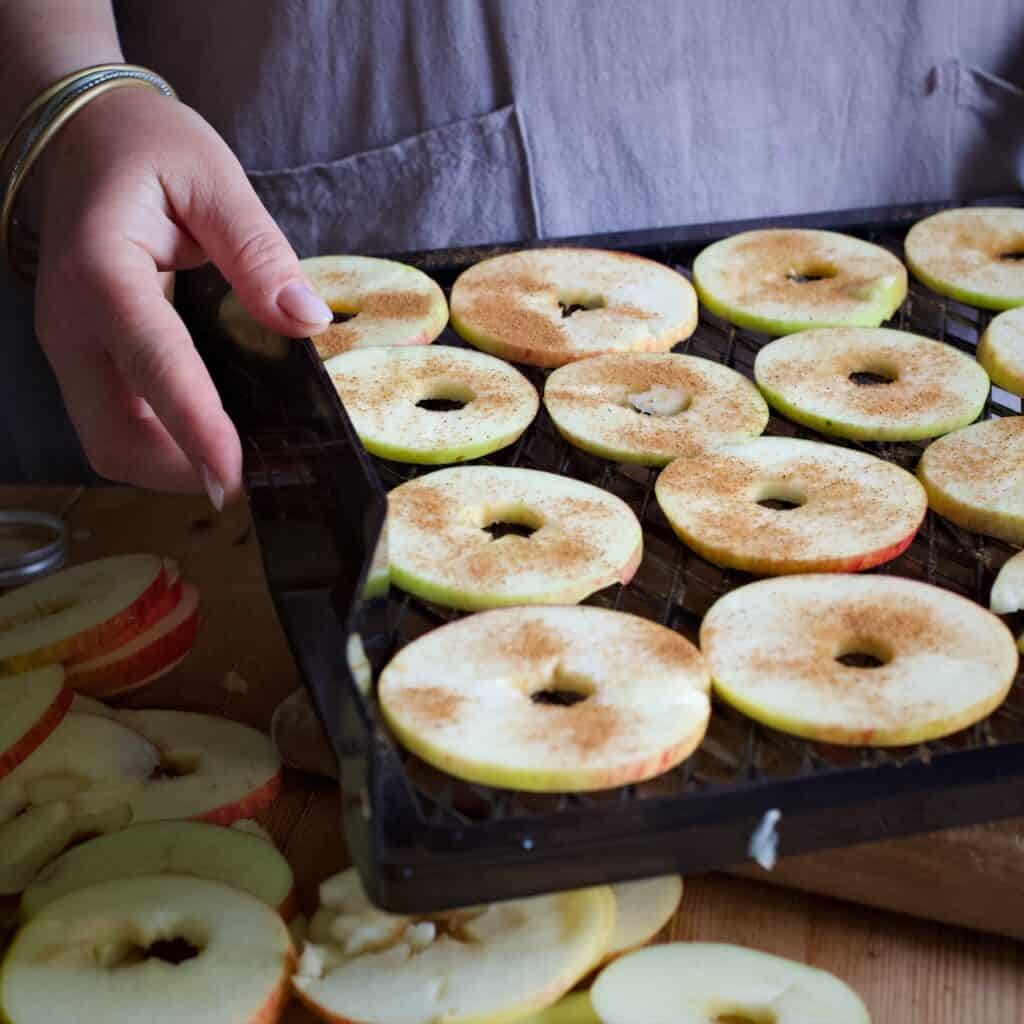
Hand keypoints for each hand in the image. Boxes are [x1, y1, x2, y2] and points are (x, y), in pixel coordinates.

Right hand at [31, 85, 332, 504]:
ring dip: (174, 467)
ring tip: (244, 462)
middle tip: (259, 476)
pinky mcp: (82, 360)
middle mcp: (71, 324)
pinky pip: (117, 425)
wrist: (84, 138)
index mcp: (102, 272)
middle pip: (116, 436)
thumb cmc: (148, 149)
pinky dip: (163, 446)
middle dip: (183, 470)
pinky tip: (212, 439)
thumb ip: (259, 251)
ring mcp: (69, 349)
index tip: (234, 475)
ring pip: (111, 443)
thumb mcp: (213, 179)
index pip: (153, 363)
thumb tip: (307, 320)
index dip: (195, 426)